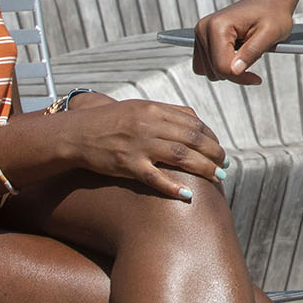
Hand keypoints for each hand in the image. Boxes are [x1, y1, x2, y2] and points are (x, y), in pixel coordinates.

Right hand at [54, 98, 225, 198]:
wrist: (78, 134)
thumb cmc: (110, 121)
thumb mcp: (139, 108)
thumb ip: (167, 112)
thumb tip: (195, 119)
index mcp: (154, 109)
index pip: (192, 122)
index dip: (211, 137)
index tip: (219, 148)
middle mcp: (149, 125)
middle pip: (191, 139)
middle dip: (213, 153)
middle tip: (225, 164)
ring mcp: (138, 145)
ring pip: (180, 156)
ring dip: (203, 168)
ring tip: (217, 177)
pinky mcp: (127, 164)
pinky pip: (154, 177)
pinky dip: (173, 187)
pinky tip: (187, 195)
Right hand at [194, 0, 293, 85]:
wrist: (269, 2)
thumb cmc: (272, 13)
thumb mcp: (270, 33)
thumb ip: (252, 52)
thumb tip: (235, 71)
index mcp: (217, 25)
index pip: (222, 67)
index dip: (241, 77)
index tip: (257, 78)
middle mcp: (204, 29)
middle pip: (214, 71)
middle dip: (235, 73)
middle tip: (253, 61)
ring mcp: (201, 34)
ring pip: (208, 71)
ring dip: (228, 69)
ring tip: (245, 54)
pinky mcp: (203, 40)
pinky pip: (205, 65)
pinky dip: (220, 66)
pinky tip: (235, 55)